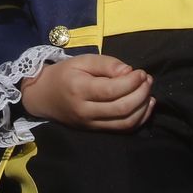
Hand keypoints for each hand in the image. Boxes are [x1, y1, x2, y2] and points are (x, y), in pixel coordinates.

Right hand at [20, 54, 154, 131]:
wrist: (44, 96)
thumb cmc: (64, 74)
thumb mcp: (82, 61)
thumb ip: (106, 64)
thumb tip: (130, 72)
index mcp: (79, 89)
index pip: (112, 90)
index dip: (132, 82)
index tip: (141, 72)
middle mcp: (85, 111)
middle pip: (122, 108)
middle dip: (141, 93)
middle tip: (147, 80)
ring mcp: (91, 124)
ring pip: (126, 122)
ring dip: (143, 107)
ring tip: (148, 91)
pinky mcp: (96, 131)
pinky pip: (123, 129)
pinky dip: (139, 119)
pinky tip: (145, 105)